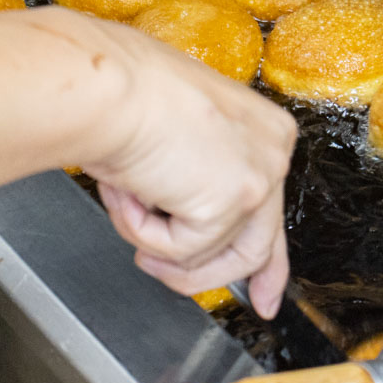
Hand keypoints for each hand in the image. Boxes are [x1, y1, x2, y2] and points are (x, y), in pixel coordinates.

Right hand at [81, 21, 296, 318]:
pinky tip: (127, 191)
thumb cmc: (125, 92)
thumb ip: (197, 176)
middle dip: (218, 277)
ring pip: (215, 255)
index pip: (273, 207)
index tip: (263, 296)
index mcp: (263, 129)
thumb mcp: (176, 136)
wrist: (108, 85)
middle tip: (174, 281)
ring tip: (126, 215)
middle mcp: (273, 151)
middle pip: (258, 242)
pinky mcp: (232, 202)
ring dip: (159, 246)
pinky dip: (140, 229)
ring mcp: (258, 177)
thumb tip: (188, 219)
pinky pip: (181, 250)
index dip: (267, 262)